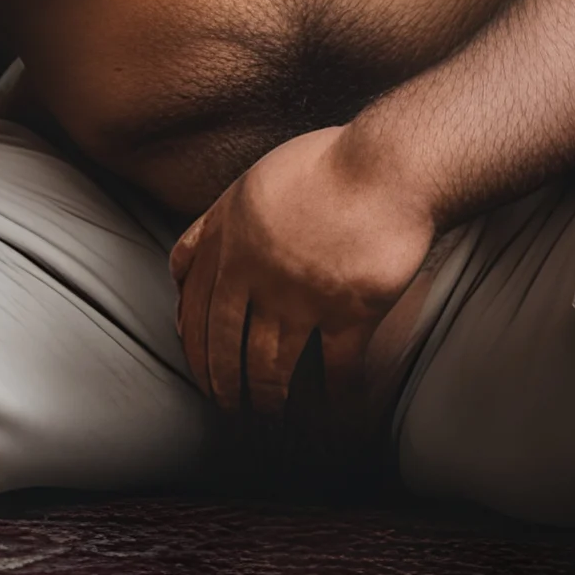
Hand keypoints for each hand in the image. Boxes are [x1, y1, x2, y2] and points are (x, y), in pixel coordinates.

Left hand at [168, 125, 435, 416]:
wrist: (389, 166)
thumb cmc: (327, 164)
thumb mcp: (252, 182)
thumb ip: (217, 223)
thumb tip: (185, 266)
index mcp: (231, 240)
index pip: (195, 306)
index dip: (194, 344)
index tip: (198, 366)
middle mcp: (258, 274)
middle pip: (226, 343)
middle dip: (223, 381)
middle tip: (227, 403)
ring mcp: (302, 297)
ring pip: (272, 363)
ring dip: (269, 395)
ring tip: (270, 410)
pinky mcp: (348, 313)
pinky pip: (335, 368)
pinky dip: (334, 393)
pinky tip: (335, 405)